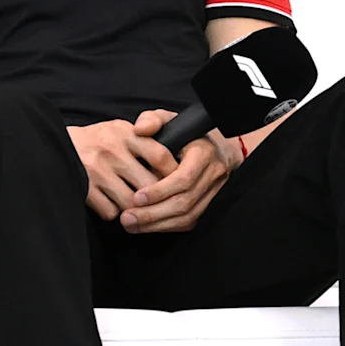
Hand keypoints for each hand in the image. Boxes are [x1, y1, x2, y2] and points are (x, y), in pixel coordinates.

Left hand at [67, 111, 238, 232]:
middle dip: (153, 213)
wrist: (217, 146)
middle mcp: (213, 174)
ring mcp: (213, 192)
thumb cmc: (186, 133)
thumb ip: (151, 120)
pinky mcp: (209, 205)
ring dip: (157, 224)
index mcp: (203, 152)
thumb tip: (140, 129)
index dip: (160, 190)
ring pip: (187, 216)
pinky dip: (166, 227)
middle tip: (127, 217)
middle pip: (184, 202)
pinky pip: (189, 222)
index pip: (183, 178)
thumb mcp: (168, 119)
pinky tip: (145, 226)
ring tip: (131, 224)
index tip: (137, 197)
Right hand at [69, 113, 183, 220]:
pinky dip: (114, 212)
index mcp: (124, 133)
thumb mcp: (119, 129)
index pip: (160, 155)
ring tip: (134, 204)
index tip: (176, 182)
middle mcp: (111, 150)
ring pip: (131, 202)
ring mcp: (97, 171)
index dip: (172, 172)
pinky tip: (111, 203)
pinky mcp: (84, 188)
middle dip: (156, 196)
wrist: (54, 143)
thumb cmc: (96, 140)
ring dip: (135, 208)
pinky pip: (111, 211)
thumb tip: (172, 164)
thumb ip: (143, 139)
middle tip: (159, 201)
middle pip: (149, 184)